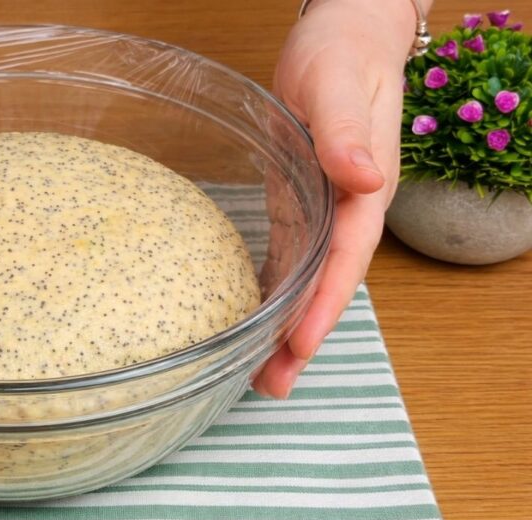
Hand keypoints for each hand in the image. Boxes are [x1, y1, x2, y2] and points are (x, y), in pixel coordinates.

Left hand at [254, 0, 417, 397]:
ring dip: (288, 327)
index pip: (347, 260)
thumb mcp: (339, 86)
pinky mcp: (302, 201)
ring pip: (310, 280)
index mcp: (365, 190)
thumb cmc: (343, 54)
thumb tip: (365, 179)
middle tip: (271, 385)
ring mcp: (326, 210)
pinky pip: (292, 256)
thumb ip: (347, 134)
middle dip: (303, 338)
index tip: (300, 346)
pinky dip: (276, 291)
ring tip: (260, 376)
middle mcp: (348, 209)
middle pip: (328, 285)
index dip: (325, 306)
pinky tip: (253, 319)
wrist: (346, 35)